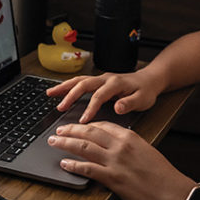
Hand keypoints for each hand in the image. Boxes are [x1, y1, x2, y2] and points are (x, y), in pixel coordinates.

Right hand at [46, 70, 163, 122]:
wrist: (149, 80)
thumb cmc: (146, 91)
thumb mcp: (143, 99)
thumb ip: (130, 103)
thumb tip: (118, 107)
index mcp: (116, 83)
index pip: (99, 95)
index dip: (90, 108)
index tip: (83, 121)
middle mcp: (106, 78)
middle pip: (84, 84)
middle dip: (70, 95)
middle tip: (60, 107)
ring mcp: (101, 78)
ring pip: (79, 80)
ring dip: (64, 87)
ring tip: (50, 94)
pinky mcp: (99, 81)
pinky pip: (81, 81)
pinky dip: (68, 85)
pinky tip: (59, 91)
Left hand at [48, 121, 194, 199]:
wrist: (172, 190)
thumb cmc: (162, 174)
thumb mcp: (145, 150)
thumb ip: (128, 145)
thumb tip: (113, 146)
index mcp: (129, 136)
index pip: (102, 125)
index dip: (86, 124)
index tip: (77, 125)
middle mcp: (120, 145)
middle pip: (89, 132)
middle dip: (70, 130)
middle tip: (58, 131)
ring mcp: (115, 161)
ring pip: (84, 147)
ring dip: (66, 143)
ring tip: (55, 142)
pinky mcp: (112, 178)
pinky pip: (88, 169)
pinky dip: (74, 165)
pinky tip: (65, 163)